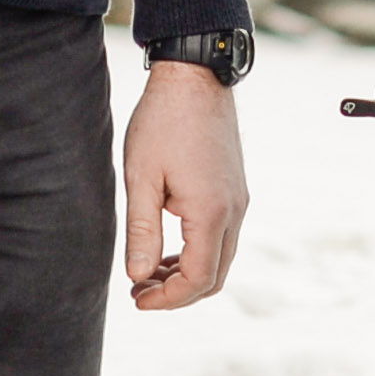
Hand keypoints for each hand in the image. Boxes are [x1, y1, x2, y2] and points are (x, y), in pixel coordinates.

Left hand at [123, 62, 248, 309]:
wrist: (195, 76)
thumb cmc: (163, 122)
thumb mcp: (142, 178)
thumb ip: (141, 231)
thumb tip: (138, 276)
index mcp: (211, 212)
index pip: (197, 279)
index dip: (167, 299)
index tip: (136, 298)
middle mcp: (234, 210)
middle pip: (215, 276)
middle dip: (178, 293)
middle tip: (140, 291)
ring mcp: (239, 199)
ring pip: (221, 257)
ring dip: (187, 272)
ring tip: (147, 270)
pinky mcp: (235, 188)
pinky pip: (223, 235)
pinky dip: (197, 251)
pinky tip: (167, 243)